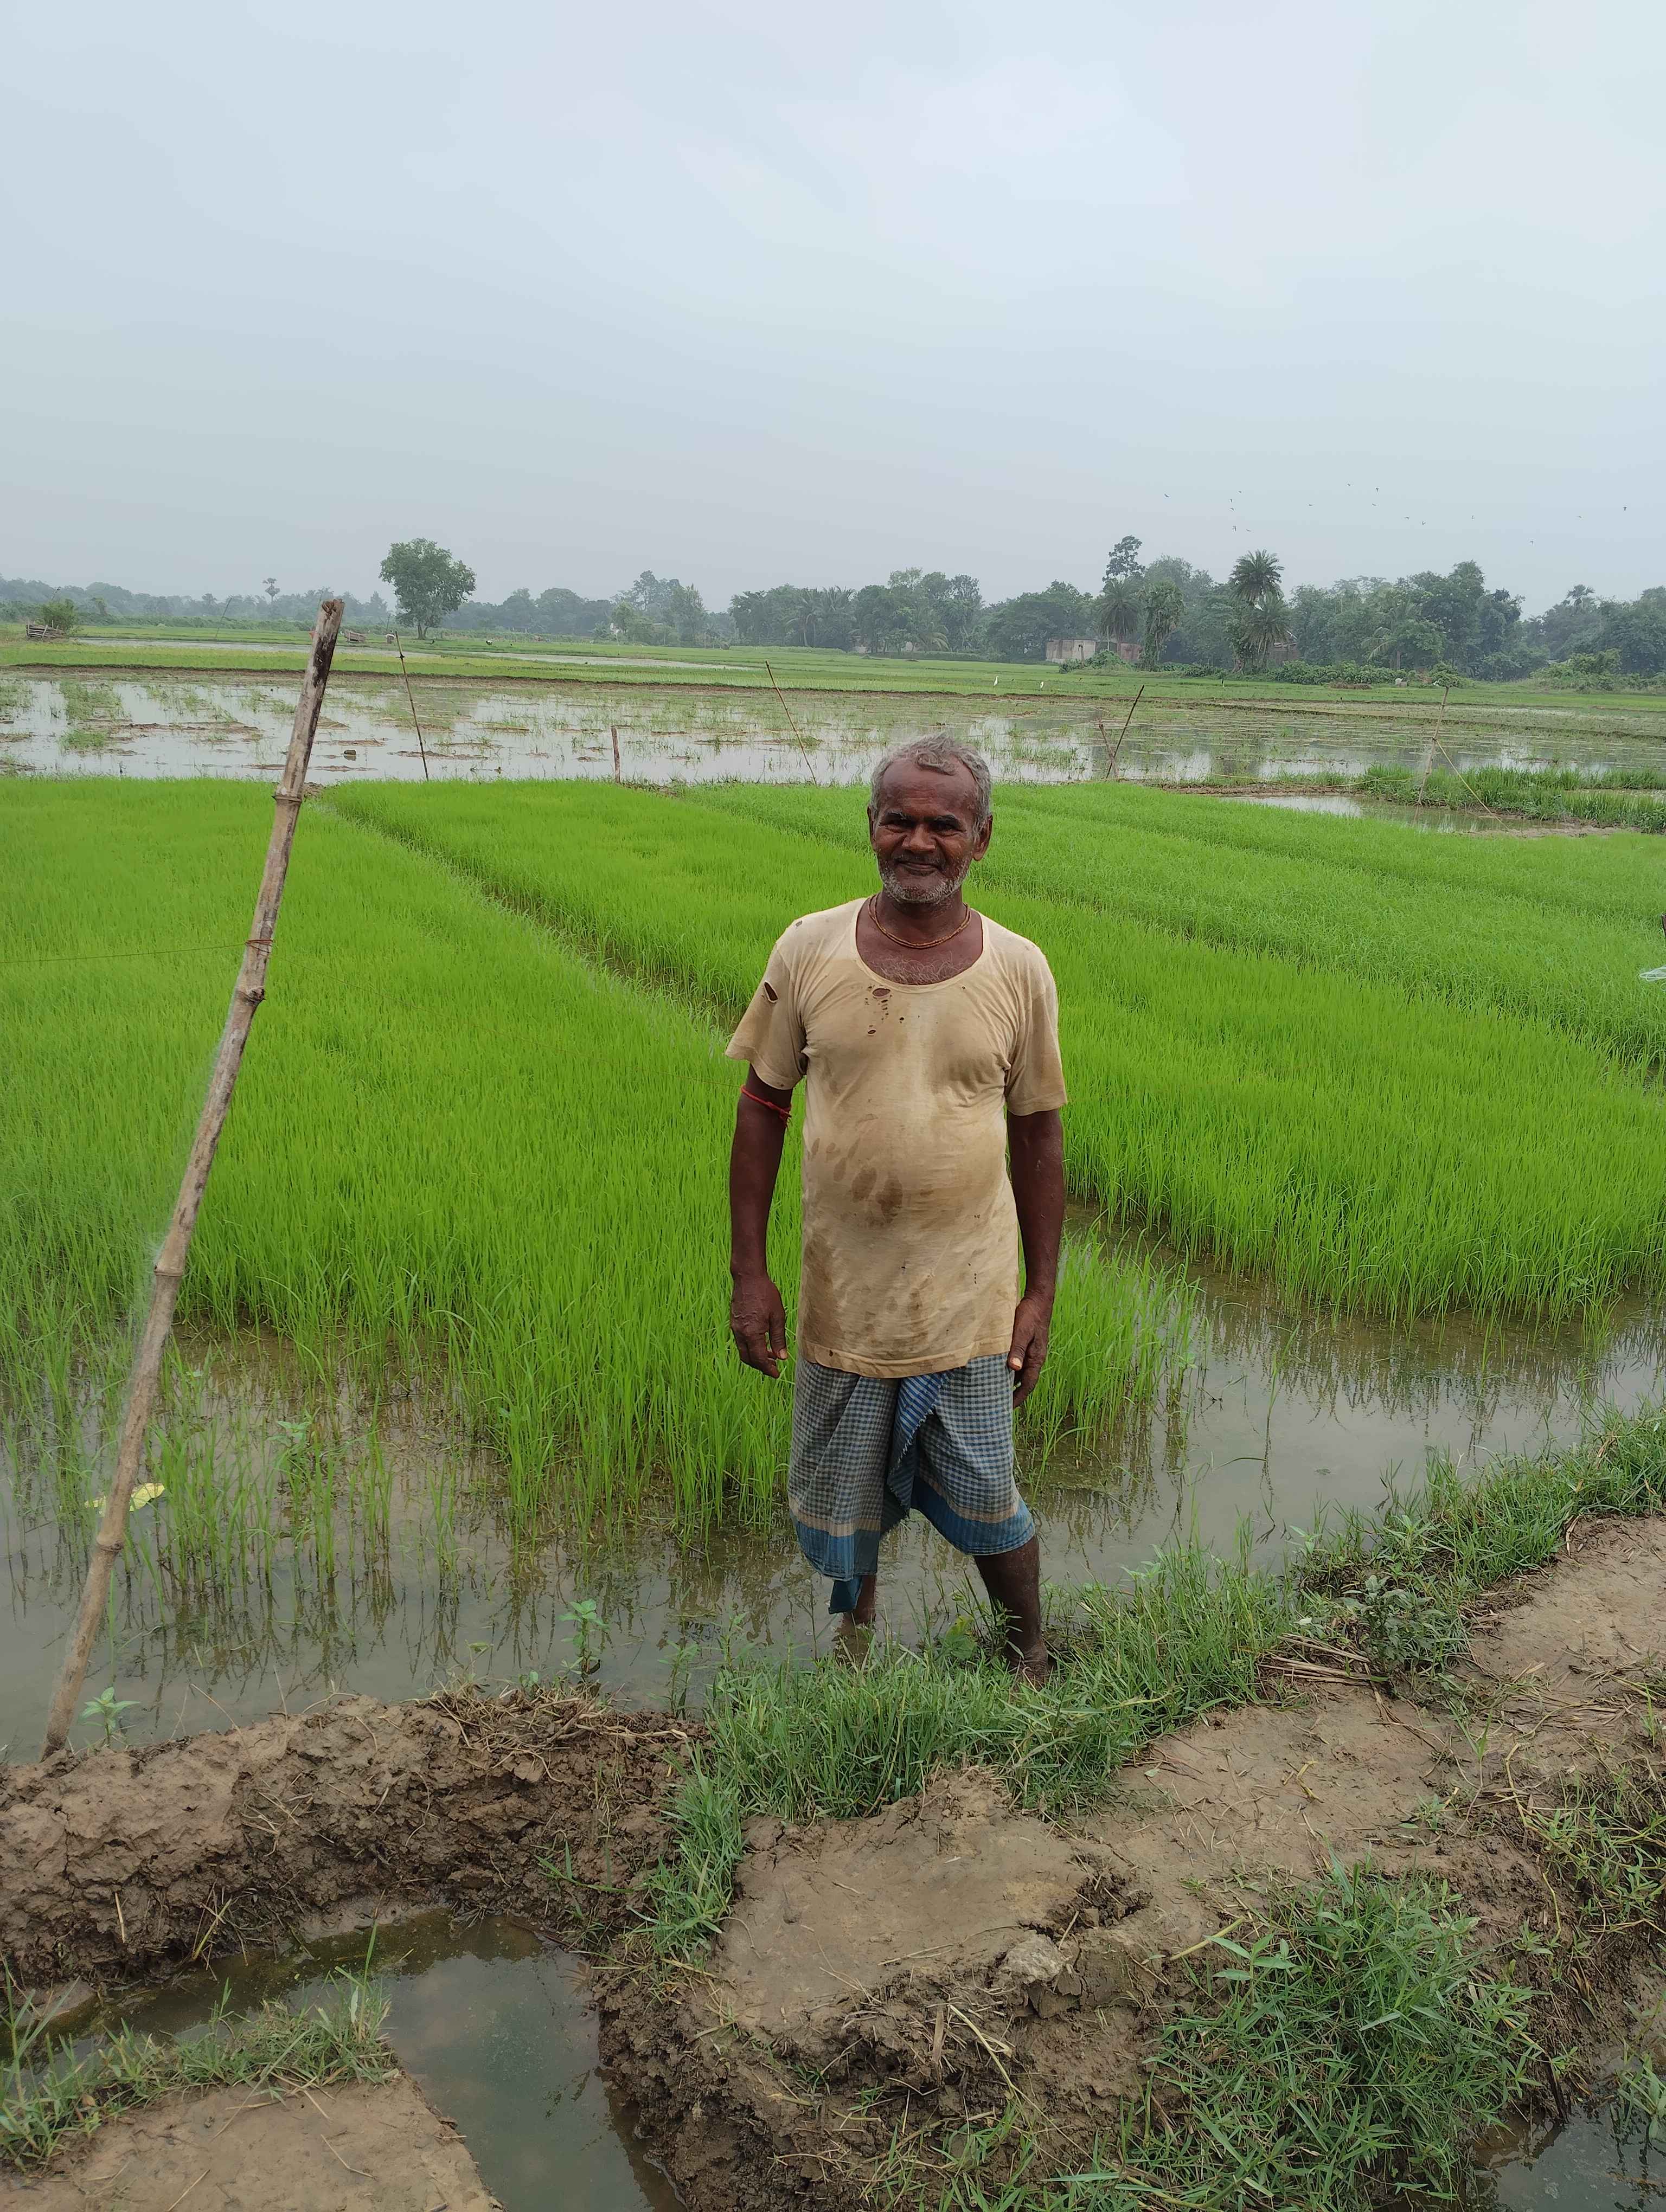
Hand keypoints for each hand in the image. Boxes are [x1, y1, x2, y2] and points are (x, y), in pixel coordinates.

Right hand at [730, 1270, 787, 1378]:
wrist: (748, 1277)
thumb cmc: (765, 1294)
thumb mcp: (778, 1316)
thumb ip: (778, 1338)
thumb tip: (782, 1357)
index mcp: (752, 1333)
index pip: (759, 1359)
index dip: (768, 1369)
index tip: (777, 1374)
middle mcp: (740, 1333)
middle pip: (748, 1359)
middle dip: (761, 1366)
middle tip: (774, 1368)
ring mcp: (735, 1328)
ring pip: (743, 1351)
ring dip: (755, 1357)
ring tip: (770, 1355)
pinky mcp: (734, 1322)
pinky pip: (740, 1341)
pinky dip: (750, 1347)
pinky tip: (761, 1342)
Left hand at [1006, 1291, 1052, 1405]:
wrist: (1038, 1300)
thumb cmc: (1030, 1315)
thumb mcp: (1022, 1331)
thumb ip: (1017, 1349)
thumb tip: (1013, 1369)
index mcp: (1036, 1358)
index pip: (1028, 1384)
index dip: (1018, 1397)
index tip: (1008, 1409)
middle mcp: (1034, 1358)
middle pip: (1024, 1382)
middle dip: (1013, 1394)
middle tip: (998, 1404)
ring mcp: (1031, 1353)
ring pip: (1020, 1373)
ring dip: (1009, 1383)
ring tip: (995, 1392)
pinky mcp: (1026, 1347)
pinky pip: (1017, 1363)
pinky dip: (1007, 1371)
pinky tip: (997, 1371)